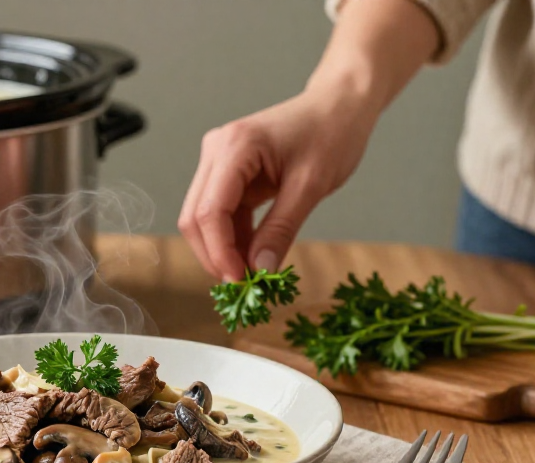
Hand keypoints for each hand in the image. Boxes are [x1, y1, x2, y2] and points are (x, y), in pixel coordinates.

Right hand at [179, 90, 376, 281]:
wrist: (339, 105)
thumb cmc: (332, 133)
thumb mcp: (310, 186)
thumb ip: (281, 229)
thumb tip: (259, 269)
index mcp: (235, 147)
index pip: (210, 211)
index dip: (220, 252)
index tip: (240, 281)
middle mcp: (216, 150)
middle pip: (195, 216)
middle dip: (215, 254)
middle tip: (243, 283)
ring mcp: (218, 160)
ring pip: (202, 218)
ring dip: (223, 248)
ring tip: (252, 272)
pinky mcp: (227, 171)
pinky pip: (220, 212)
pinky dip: (233, 237)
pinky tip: (253, 253)